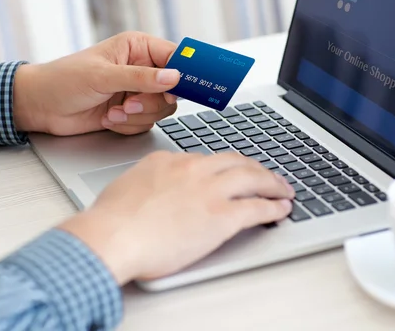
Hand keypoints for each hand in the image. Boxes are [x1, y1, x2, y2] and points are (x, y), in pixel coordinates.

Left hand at [13, 31, 179, 135]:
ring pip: (161, 109)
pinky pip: (147, 123)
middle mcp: (142, 69)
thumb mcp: (103, 76)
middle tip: (129, 103)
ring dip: (138, 116)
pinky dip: (128, 125)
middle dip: (151, 102)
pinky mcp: (132, 112)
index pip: (175, 57)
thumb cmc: (64, 80)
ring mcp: (137, 92)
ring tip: (114, 112)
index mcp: (138, 48)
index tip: (189, 86)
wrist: (41, 107)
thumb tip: (175, 77)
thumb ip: (141, 78)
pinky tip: (109, 119)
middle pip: (172, 89)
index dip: (186, 72)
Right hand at [58, 151, 294, 284]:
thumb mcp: (128, 186)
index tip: (231, 174)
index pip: (206, 160)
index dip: (224, 168)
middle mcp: (194, 169)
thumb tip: (156, 188)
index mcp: (170, 160)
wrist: (112, 236)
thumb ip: (149, 182)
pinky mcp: (223, 216)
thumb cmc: (111, 219)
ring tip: (283, 190)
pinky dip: (274, 207)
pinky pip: (258, 208)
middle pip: (235, 162)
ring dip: (273, 183)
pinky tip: (281, 209)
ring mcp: (211, 191)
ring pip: (253, 178)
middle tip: (267, 176)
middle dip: (256, 168)